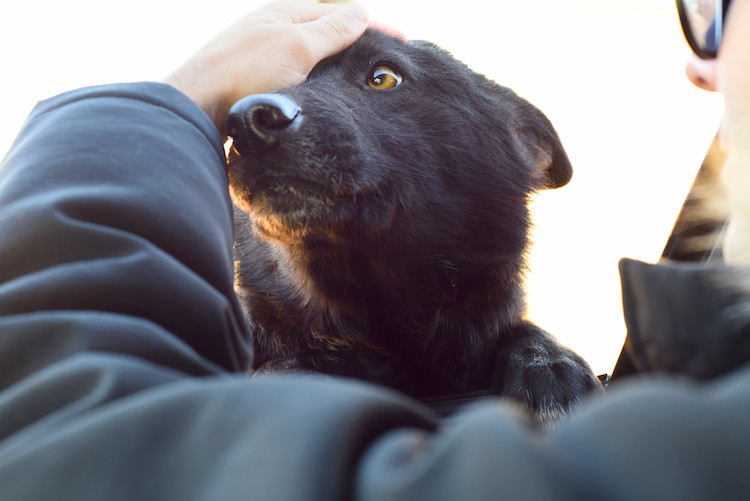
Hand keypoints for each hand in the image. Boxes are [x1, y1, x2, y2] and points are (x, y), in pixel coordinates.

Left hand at [165, 0, 368, 135]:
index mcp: (286, 13)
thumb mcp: (297, 45)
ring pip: (314, 58)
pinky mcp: (259, 82)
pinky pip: (300, 77)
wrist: (197, 108)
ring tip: (362, 80)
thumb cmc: (243, 71)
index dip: (373, 25)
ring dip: (338, 65)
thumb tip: (361, 11)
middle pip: (328, 33)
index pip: (340, 13)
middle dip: (358, 43)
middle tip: (385, 62)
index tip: (403, 39)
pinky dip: (320, 82)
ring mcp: (266, 57)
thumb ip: (332, 29)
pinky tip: (326, 95)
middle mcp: (276, 31)